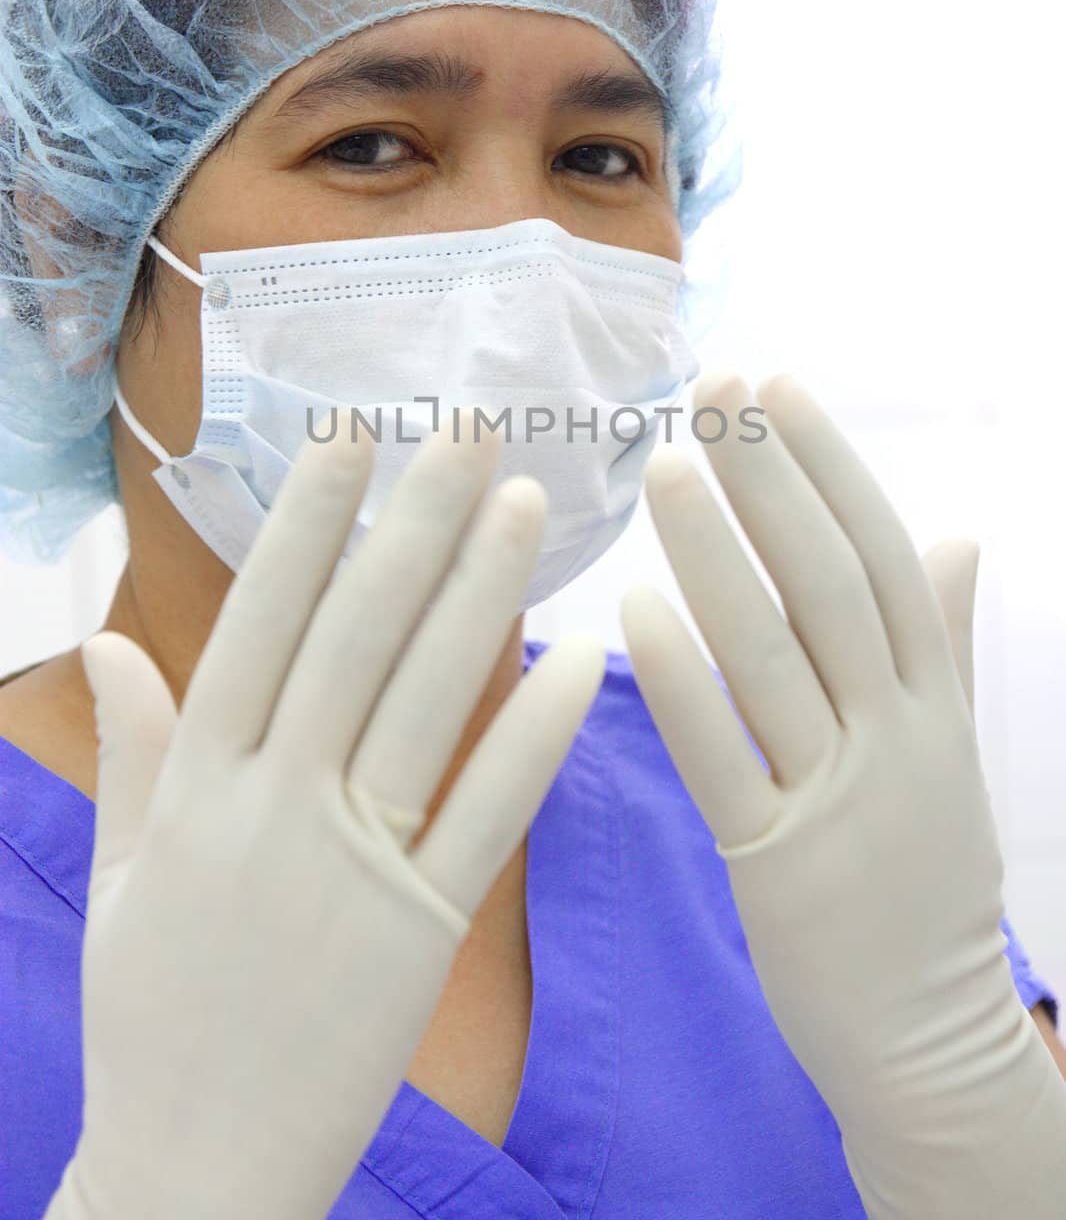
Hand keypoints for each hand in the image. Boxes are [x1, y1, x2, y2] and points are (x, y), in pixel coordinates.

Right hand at [47, 415, 604, 1219]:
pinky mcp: (421, 930)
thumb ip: (130, 755)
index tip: (350, 436)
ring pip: (425, 702)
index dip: (308, 525)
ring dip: (479, 594)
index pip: (260, 624)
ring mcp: (351, 866)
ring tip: (524, 503)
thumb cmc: (153, 1021)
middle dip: (412, 523)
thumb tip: (111, 647)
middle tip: (466, 428)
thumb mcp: (120, 882)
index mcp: (197, 788)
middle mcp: (274, 807)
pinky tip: (584, 657)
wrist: (196, 1173)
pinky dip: (536, 732)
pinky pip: (488, 815)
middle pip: (355, 638)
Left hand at [621, 371, 1065, 1217]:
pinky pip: (724, 757)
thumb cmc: (924, 883)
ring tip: (664, 467)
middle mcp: (898, 736)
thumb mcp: (952, 755)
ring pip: (774, 654)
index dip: (830, 466)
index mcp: (935, 700)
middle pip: (828, 583)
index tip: (777, 386)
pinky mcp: (779, 867)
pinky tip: (634, 606)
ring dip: (717, 553)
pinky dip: (683, 679)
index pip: (881, 555)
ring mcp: (841, 801)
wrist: (930, 1040)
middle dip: (771, 478)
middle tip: (711, 390)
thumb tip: (958, 537)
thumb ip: (941, 643)